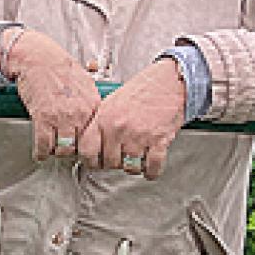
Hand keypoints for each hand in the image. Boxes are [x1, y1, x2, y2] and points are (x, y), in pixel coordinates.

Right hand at [2, 28, 102, 161]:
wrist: (38, 57)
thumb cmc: (59, 66)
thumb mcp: (86, 81)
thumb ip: (92, 100)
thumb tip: (101, 109)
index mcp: (93, 105)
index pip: (100, 136)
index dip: (94, 146)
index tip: (89, 151)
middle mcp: (80, 113)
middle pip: (84, 146)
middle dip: (77, 152)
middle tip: (71, 152)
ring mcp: (62, 117)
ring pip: (65, 148)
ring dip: (58, 152)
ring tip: (55, 151)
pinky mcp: (42, 118)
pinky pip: (44, 144)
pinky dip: (41, 152)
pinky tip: (41, 154)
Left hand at [79, 57, 186, 179]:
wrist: (168, 82)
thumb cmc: (141, 91)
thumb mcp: (110, 102)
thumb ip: (99, 123)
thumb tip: (89, 144)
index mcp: (103, 118)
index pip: (87, 149)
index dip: (89, 160)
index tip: (93, 162)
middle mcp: (119, 128)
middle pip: (108, 162)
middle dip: (112, 164)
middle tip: (117, 160)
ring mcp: (139, 136)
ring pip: (129, 167)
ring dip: (132, 167)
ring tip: (133, 160)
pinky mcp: (160, 141)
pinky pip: (152, 167)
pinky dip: (151, 172)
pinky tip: (149, 169)